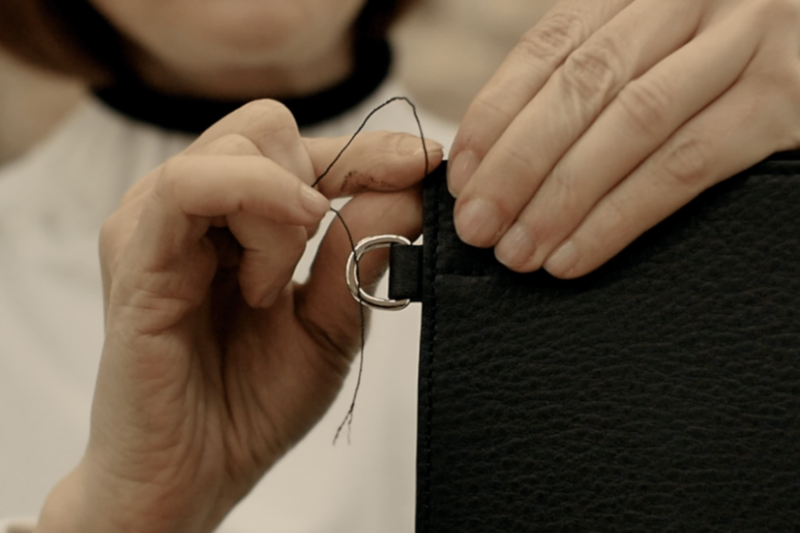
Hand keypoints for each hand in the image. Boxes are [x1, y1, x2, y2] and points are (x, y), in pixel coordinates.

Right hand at [34, 100, 440, 532]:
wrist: (192, 476)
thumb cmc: (251, 404)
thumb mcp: (331, 324)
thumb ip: (361, 254)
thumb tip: (409, 190)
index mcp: (235, 219)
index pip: (302, 146)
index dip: (368, 149)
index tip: (424, 163)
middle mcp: (193, 208)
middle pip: (268, 127)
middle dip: (322, 178)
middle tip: (317, 256)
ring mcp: (156, 223)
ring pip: (237, 147)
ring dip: (284, 210)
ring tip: (274, 288)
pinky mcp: (134, 252)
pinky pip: (189, 185)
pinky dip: (250, 208)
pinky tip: (264, 274)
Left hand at [449, 0, 799, 277]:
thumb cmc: (721, 54)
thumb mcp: (655, 45)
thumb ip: (593, 81)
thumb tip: (500, 159)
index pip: (549, 47)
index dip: (497, 115)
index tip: (463, 176)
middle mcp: (691, 1)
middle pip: (582, 85)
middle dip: (518, 164)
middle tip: (477, 224)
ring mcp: (744, 42)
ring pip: (629, 125)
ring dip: (561, 198)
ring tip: (518, 250)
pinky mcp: (784, 100)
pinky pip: (686, 166)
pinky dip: (621, 215)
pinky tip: (577, 253)